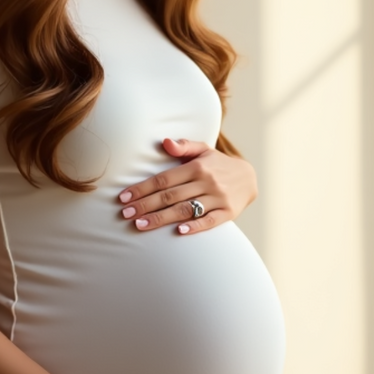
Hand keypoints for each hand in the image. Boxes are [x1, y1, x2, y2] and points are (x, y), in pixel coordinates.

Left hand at [116, 138, 258, 235]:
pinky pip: (209, 221)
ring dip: (161, 218)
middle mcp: (207, 181)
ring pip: (185, 209)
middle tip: (125, 214)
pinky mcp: (228, 212)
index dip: (142, 188)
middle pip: (170, 195)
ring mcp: (218, 198)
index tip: (124, 197)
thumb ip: (184, 146)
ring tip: (140, 225)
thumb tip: (165, 142)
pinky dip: (195, 225)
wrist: (249, 177)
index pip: (164, 179)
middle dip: (145, 205)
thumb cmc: (218, 164)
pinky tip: (179, 230)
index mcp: (197, 166)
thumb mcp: (204, 150)